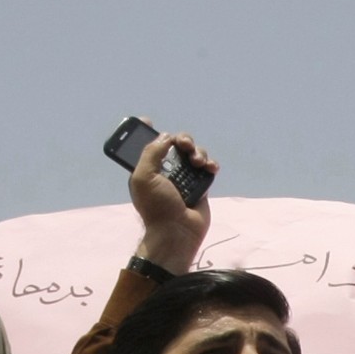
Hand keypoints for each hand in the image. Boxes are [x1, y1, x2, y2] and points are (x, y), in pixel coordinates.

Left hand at [130, 131, 217, 270]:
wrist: (177, 232)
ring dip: (198, 152)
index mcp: (148, 168)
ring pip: (194, 153)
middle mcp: (166, 170)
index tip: (149, 121)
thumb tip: (165, 136)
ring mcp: (185, 178)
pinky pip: (207, 168)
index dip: (147, 131)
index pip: (146, 144)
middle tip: (184, 145)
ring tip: (198, 163)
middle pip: (176, 144)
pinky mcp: (201, 186)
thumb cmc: (157, 207)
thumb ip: (151, 152)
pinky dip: (210, 164)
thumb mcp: (143, 177)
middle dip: (182, 140)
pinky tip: (210, 168)